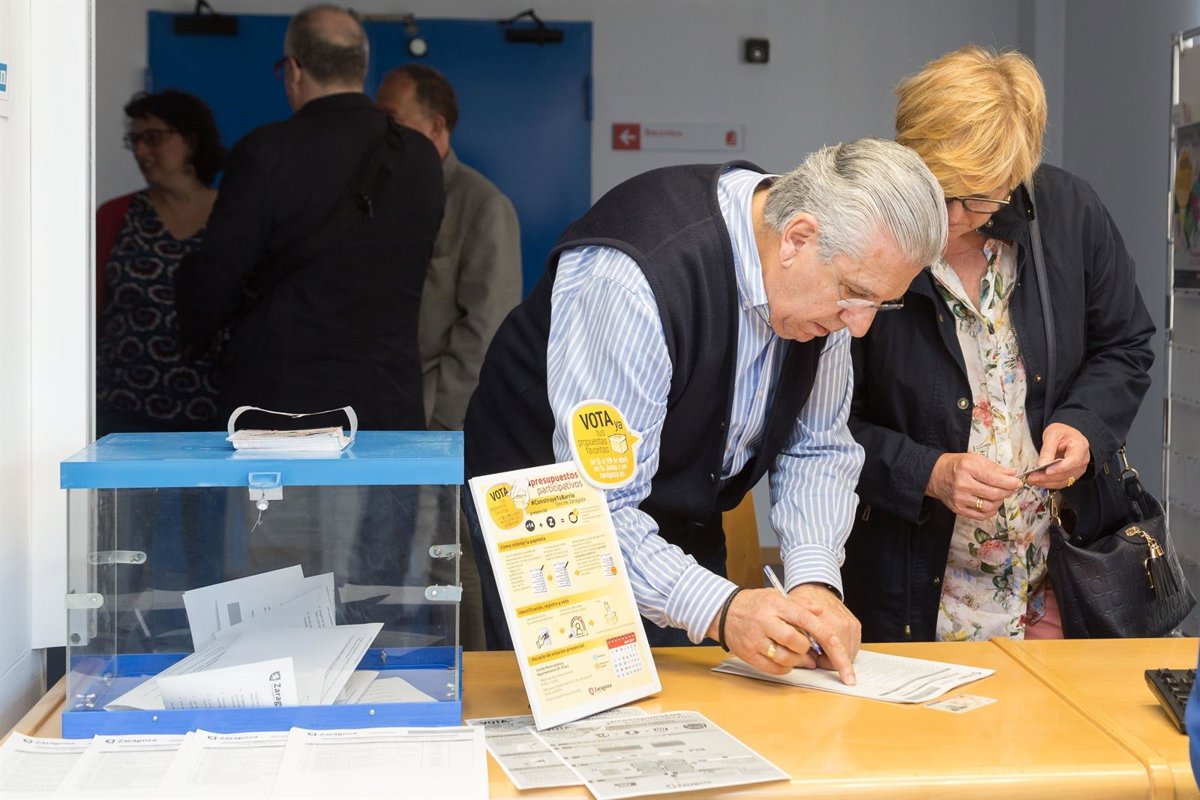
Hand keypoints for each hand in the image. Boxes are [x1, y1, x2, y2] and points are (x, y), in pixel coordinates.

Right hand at [716, 587, 856, 684]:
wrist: (724, 611)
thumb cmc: (755, 604)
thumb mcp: (777, 596)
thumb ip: (800, 605)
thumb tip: (821, 611)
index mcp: (776, 605)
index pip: (807, 621)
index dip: (827, 638)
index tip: (842, 654)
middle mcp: (766, 622)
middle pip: (797, 643)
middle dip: (807, 648)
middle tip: (807, 648)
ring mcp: (756, 640)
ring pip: (786, 659)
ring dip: (797, 660)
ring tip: (795, 653)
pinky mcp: (749, 655)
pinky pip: (775, 669)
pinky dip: (785, 667)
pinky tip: (784, 659)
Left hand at [788, 583, 861, 666]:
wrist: (814, 588)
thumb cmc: (802, 605)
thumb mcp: (795, 623)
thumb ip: (801, 640)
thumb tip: (808, 661)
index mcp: (826, 623)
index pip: (837, 650)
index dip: (841, 667)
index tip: (848, 680)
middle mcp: (842, 623)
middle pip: (844, 654)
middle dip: (830, 660)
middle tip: (816, 654)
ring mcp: (851, 624)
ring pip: (849, 652)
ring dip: (836, 655)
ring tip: (821, 647)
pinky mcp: (855, 625)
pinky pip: (852, 645)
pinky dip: (842, 648)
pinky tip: (829, 643)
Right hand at [926, 452, 1022, 519]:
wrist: (934, 475)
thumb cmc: (956, 465)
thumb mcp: (974, 459)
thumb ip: (994, 467)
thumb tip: (1012, 474)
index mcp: (967, 468)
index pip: (993, 478)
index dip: (1009, 482)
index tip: (1017, 482)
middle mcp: (962, 484)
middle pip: (993, 494)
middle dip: (1007, 492)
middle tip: (1011, 488)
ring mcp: (960, 498)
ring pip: (989, 507)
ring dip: (999, 502)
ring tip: (999, 495)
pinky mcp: (958, 509)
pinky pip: (981, 515)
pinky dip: (991, 511)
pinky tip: (991, 503)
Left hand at [1025, 423, 1090, 489]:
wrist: (1066, 435)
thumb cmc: (1061, 432)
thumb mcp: (1052, 434)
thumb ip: (1048, 450)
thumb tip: (1042, 465)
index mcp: (1080, 447)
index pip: (1073, 460)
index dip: (1060, 468)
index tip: (1047, 471)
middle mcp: (1083, 460)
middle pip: (1067, 473)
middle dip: (1048, 477)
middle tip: (1031, 477)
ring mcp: (1078, 469)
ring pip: (1063, 480)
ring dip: (1046, 483)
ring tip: (1031, 480)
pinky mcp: (1072, 474)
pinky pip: (1061, 482)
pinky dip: (1049, 484)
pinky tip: (1037, 482)